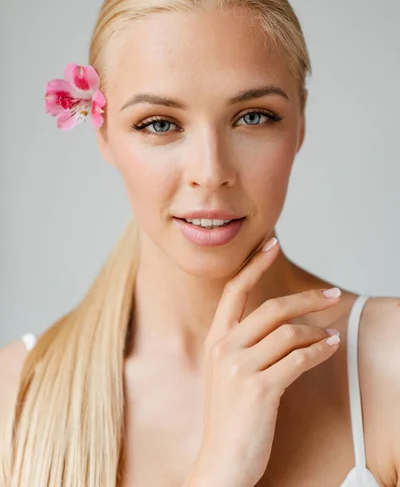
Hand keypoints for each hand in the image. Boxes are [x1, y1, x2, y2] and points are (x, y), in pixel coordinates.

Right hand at [190, 237, 340, 486]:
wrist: (220, 463)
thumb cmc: (230, 418)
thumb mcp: (226, 373)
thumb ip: (245, 344)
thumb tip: (284, 322)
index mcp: (215, 341)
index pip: (234, 291)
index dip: (254, 264)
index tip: (272, 244)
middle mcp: (224, 348)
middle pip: (271, 308)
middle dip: (307, 299)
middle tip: (331, 295)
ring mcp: (239, 368)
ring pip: (289, 333)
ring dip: (316, 332)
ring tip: (330, 337)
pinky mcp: (259, 389)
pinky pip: (299, 359)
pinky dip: (319, 351)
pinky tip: (329, 349)